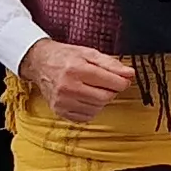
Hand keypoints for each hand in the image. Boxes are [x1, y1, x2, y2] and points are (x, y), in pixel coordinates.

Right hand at [22, 40, 138, 122]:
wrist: (40, 63)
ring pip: (97, 108)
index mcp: (76, 69)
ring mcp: (62, 101)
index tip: (123, 80)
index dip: (122, 82)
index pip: (109, 82)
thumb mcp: (89, 53)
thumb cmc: (65, 57)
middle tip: (108, 84)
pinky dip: (91, 109)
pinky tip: (85, 97)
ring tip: (93, 88)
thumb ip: (111, 64)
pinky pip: (86, 117)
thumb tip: (130, 74)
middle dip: (111, 91)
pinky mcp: (59, 111)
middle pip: (104, 98)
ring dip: (101, 100)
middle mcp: (67, 87)